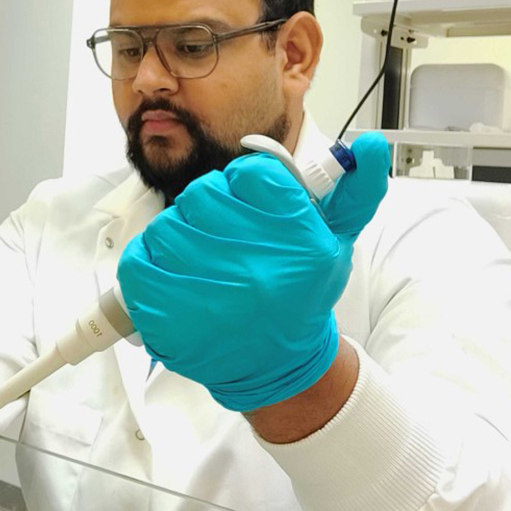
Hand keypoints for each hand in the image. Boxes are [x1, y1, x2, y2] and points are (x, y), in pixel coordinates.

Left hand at [117, 133, 389, 411]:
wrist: (276, 366)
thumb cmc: (300, 296)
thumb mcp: (336, 243)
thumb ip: (356, 190)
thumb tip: (371, 145)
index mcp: (296, 239)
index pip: (249, 172)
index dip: (244, 186)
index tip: (248, 207)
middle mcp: (253, 263)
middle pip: (202, 194)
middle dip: (209, 211)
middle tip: (221, 238)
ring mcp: (205, 290)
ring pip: (167, 225)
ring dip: (178, 238)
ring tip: (199, 263)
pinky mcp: (165, 312)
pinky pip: (139, 259)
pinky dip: (149, 263)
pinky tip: (171, 276)